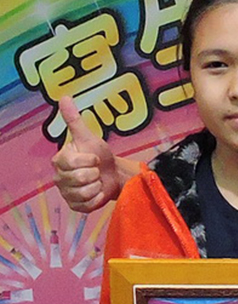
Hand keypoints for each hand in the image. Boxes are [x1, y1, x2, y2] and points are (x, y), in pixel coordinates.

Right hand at [52, 96, 122, 212]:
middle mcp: (58, 177)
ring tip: (97, 181)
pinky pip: (88, 205)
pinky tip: (98, 192)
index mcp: (59, 160)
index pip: (75, 163)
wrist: (112, 173)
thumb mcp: (88, 137)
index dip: (90, 160)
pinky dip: (98, 198)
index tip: (95, 158)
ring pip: (85, 192)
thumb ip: (74, 120)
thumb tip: (64, 97)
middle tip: (97, 170)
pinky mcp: (75, 206)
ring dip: (98, 186)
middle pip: (80, 178)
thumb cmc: (100, 154)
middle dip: (95, 173)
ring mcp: (66, 193)